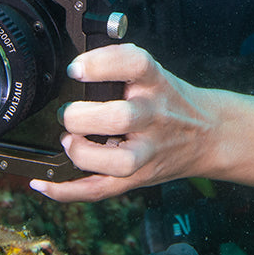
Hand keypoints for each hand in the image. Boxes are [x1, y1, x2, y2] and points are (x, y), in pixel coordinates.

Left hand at [30, 43, 219, 202]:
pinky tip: (44, 183)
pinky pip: (102, 190)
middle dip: (83, 117)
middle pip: (121, 118)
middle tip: (67, 113)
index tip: (76, 68)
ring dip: (83, 154)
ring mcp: (149, 150)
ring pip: (119, 162)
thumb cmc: (169, 100)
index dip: (102, 64)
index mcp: (156, 83)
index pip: (135, 64)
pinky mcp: (139, 177)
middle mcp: (154, 115)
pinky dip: (68, 191)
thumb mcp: (153, 73)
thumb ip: (119, 64)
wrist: (209, 134)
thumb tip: (74, 63)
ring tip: (69, 142)